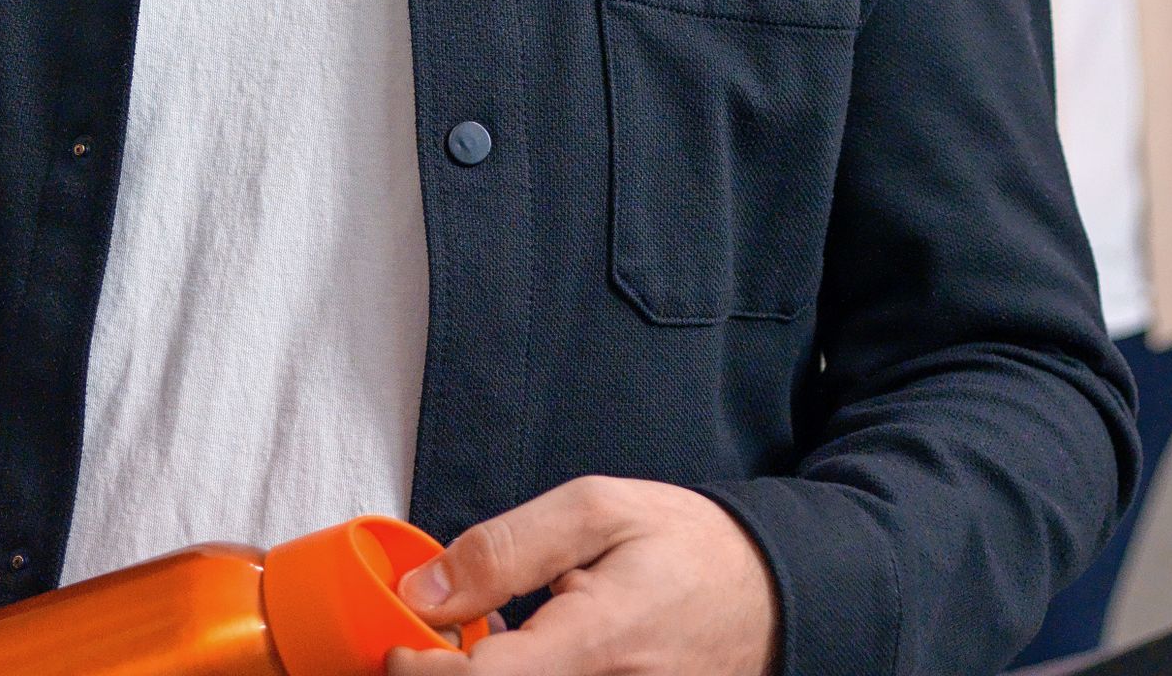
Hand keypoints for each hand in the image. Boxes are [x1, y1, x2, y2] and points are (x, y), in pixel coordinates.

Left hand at [394, 478, 775, 674]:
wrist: (771, 599)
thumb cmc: (688, 549)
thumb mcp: (597, 511)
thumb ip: (504, 550)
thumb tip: (423, 591)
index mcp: (597, 641)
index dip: (419, 670)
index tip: (399, 643)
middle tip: (430, 644)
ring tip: (476, 646)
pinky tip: (514, 661)